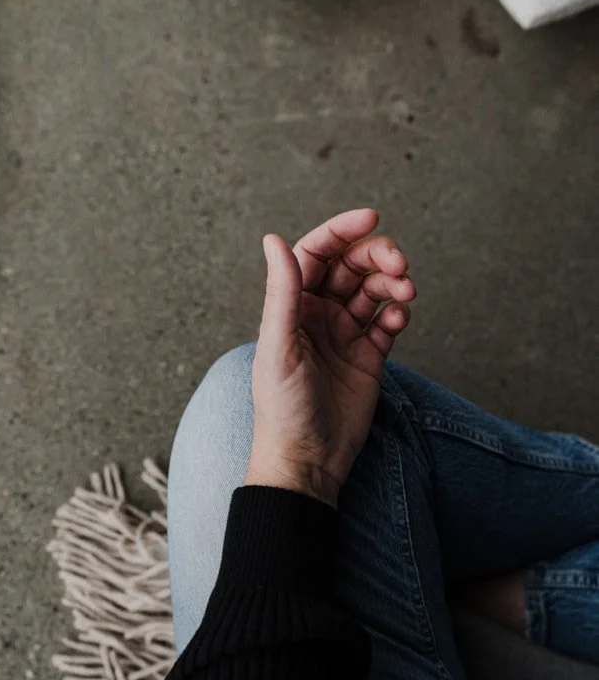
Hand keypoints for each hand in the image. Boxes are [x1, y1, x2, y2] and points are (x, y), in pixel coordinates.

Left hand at [244, 208, 415, 507]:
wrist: (306, 462)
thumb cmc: (282, 410)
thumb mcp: (279, 347)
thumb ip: (282, 293)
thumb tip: (273, 238)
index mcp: (290, 307)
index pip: (317, 252)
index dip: (342, 230)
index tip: (371, 217)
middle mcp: (317, 316)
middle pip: (351, 266)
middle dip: (377, 255)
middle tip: (398, 263)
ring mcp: (345, 336)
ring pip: (374, 291)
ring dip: (392, 282)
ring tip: (405, 291)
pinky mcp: (369, 358)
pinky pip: (387, 322)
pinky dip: (397, 313)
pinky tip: (399, 319)